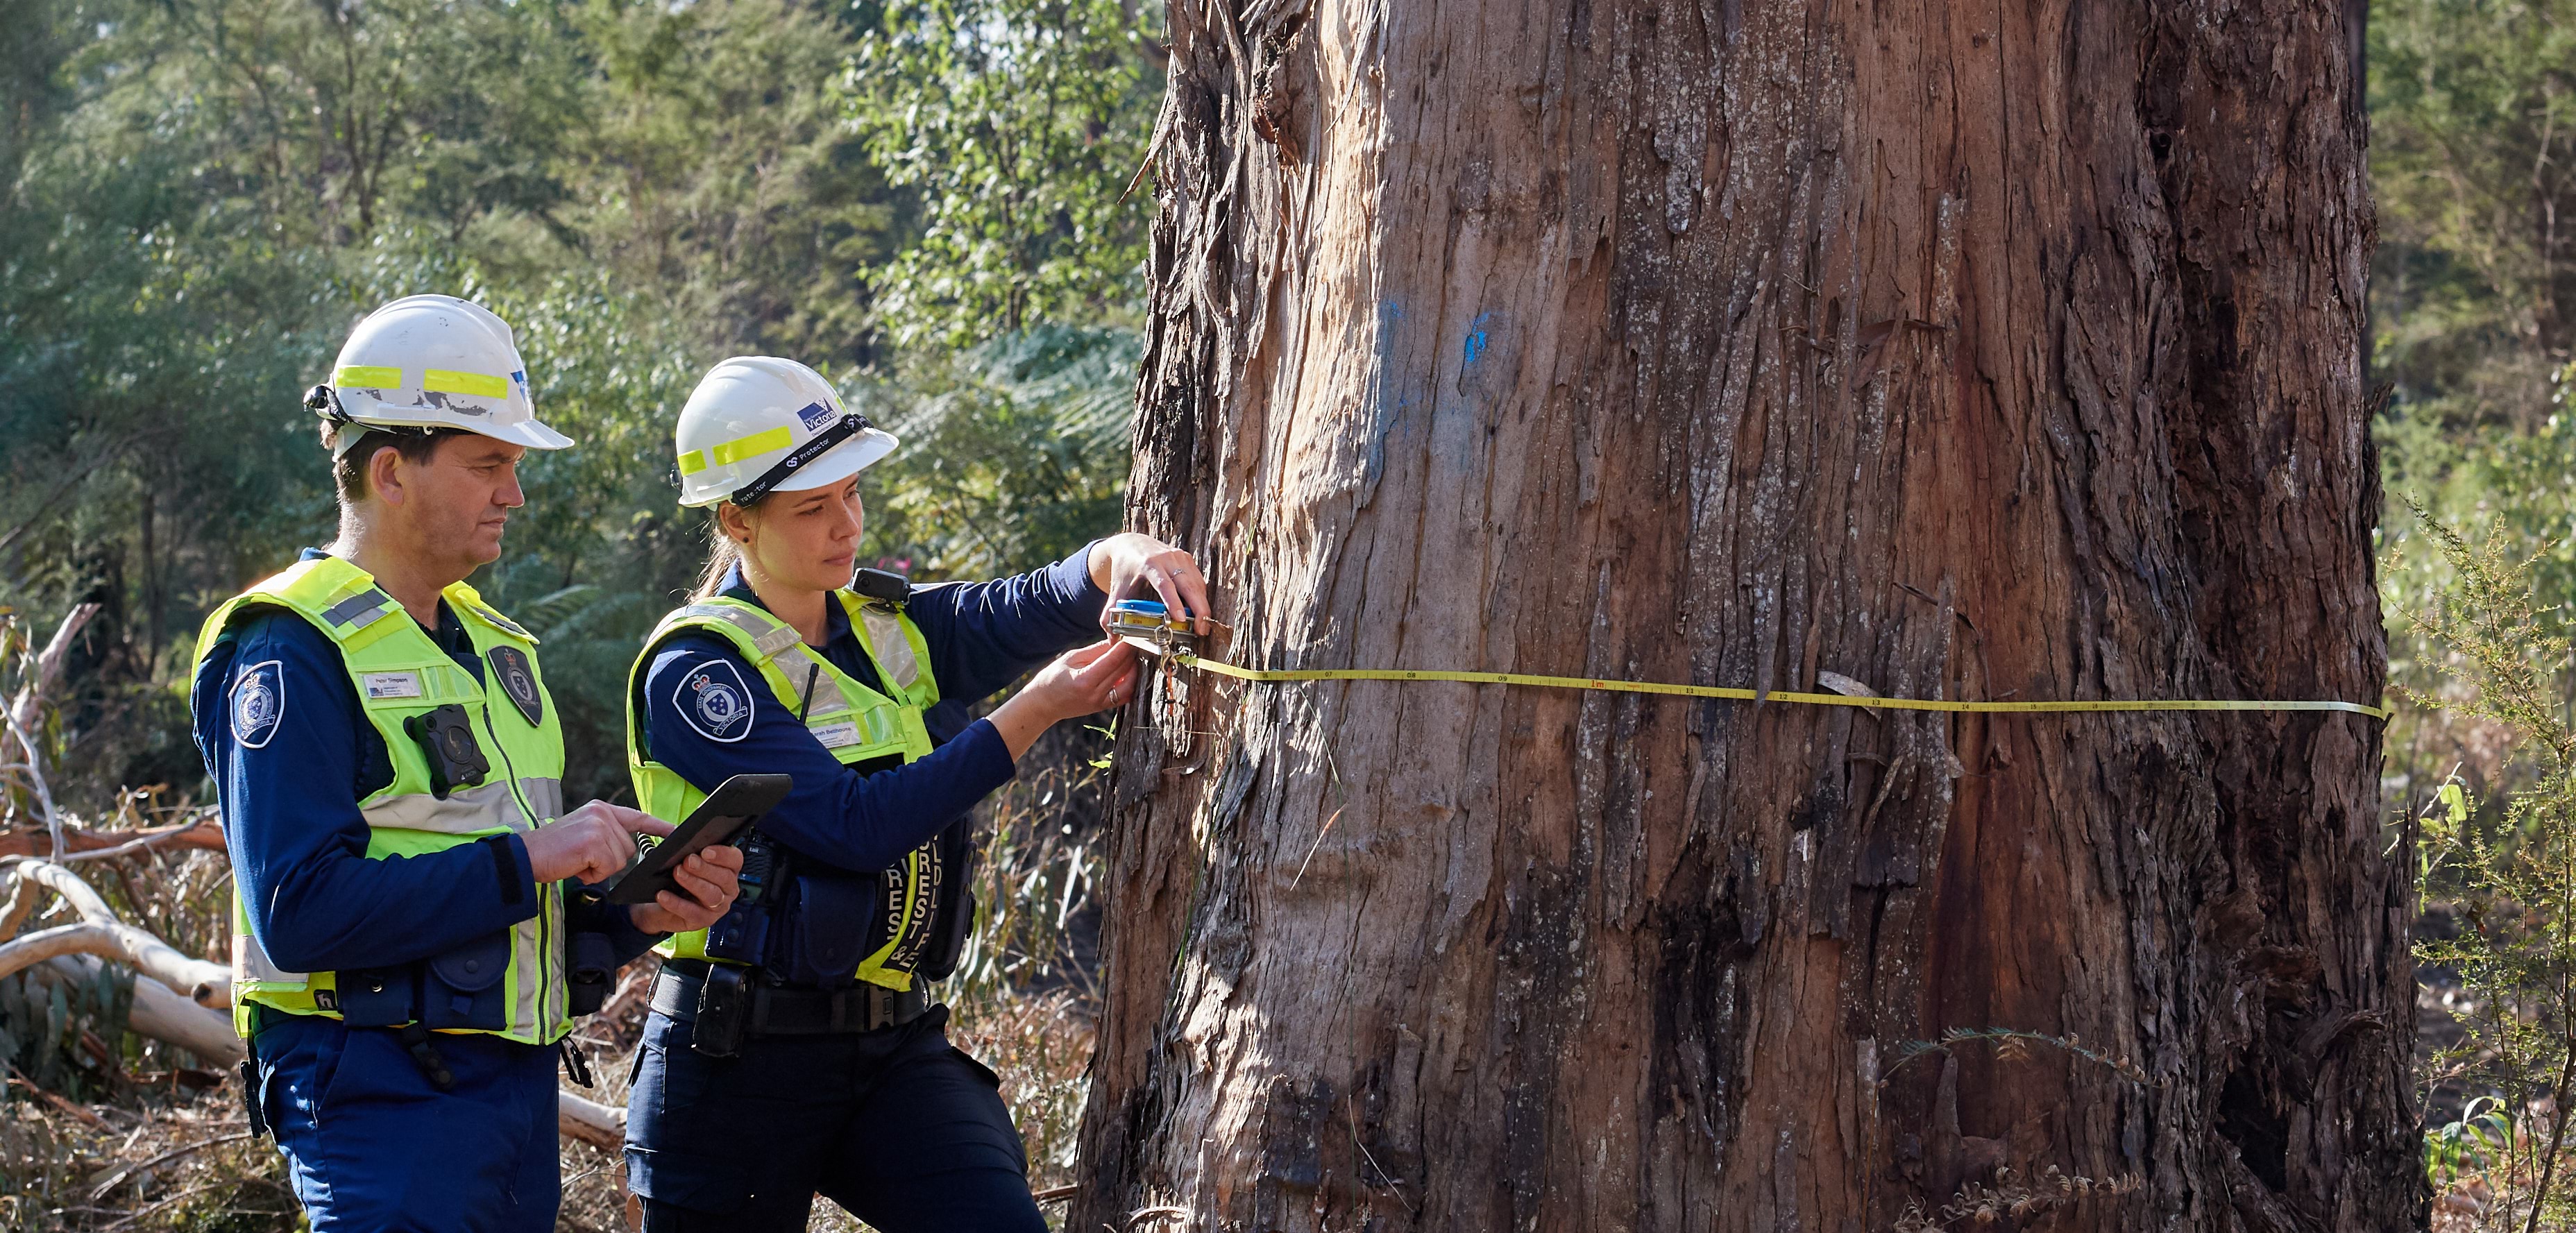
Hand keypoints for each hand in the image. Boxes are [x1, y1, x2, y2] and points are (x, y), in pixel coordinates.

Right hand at [521, 801, 671, 885]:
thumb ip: (606, 834)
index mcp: (600, 809)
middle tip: (582, 858)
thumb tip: (628, 849)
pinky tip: (575, 866)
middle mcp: (602, 813)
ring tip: (577, 861)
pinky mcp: (593, 843)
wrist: (524, 857)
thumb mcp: (583, 833)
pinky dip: (592, 874)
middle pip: (629, 848)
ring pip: (619, 860)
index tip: (677, 832)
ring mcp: (598, 827)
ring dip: (599, 869)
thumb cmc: (553, 851)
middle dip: (609, 861)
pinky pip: (607, 868)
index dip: (659, 826)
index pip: (638, 817)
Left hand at [626, 844, 743, 934]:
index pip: (735, 859)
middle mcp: (727, 889)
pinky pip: (693, 912)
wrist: (660, 906)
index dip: (723, 855)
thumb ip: (685, 846)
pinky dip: (676, 903)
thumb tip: (677, 834)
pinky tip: (664, 895)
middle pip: (725, 878)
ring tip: (677, 874)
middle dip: (705, 868)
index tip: (705, 851)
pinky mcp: (704, 921)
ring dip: (693, 883)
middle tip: (688, 861)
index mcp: (728, 870)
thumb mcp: (683, 860)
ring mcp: (718, 907)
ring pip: (712, 896)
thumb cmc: (676, 880)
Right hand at [988, 639, 1139, 758]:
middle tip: (1134, 642)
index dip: (1125, 647)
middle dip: (1131, 654)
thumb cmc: (1052, 679)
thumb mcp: (1070, 658)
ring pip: (1128, 684)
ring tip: (1131, 656)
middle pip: (1123, 671)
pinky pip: (1124, 696)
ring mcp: (1100, 703)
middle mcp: (1095, 694)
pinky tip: (1127, 672)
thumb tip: (1115, 640)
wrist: (1043, 704)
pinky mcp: (1103, 707)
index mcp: (1084, 680)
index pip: (1113, 661)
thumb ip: (1095, 650)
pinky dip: (1130, 683)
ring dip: (1133, 669)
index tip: (1132, 635)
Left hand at [1093, 533, 1211, 635]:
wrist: (1131, 543)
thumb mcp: (1116, 589)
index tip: (1180, 619)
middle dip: (1198, 608)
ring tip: (1202, 626)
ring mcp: (1180, 557)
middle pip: (1187, 585)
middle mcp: (1167, 558)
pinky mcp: (1187, 559)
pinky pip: (1198, 580)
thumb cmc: (1124, 569)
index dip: (1173, 602)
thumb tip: (1112, 640)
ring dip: (1202, 606)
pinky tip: (1200, 613)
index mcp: (1148, 564)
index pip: (1164, 584)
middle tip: (1201, 630)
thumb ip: (1110, 614)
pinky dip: (1201, 597)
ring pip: (1196, 584)